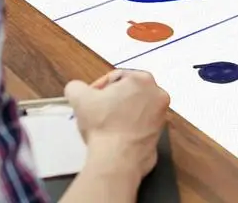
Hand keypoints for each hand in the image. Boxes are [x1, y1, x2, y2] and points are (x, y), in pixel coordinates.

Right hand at [66, 70, 169, 184]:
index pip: (116, 78)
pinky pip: (140, 126)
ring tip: (105, 126)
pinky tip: (115, 137)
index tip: (88, 101)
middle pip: (128, 92)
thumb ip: (76, 87)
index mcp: (142, 79)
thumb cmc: (102, 124)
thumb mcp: (80, 99)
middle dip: (111, 101)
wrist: (117, 159)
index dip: (98, 88)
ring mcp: (161, 114)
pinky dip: (129, 128)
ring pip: (135, 109)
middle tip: (96, 113)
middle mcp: (157, 94)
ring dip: (120, 114)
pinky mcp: (159, 133)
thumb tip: (76, 88)